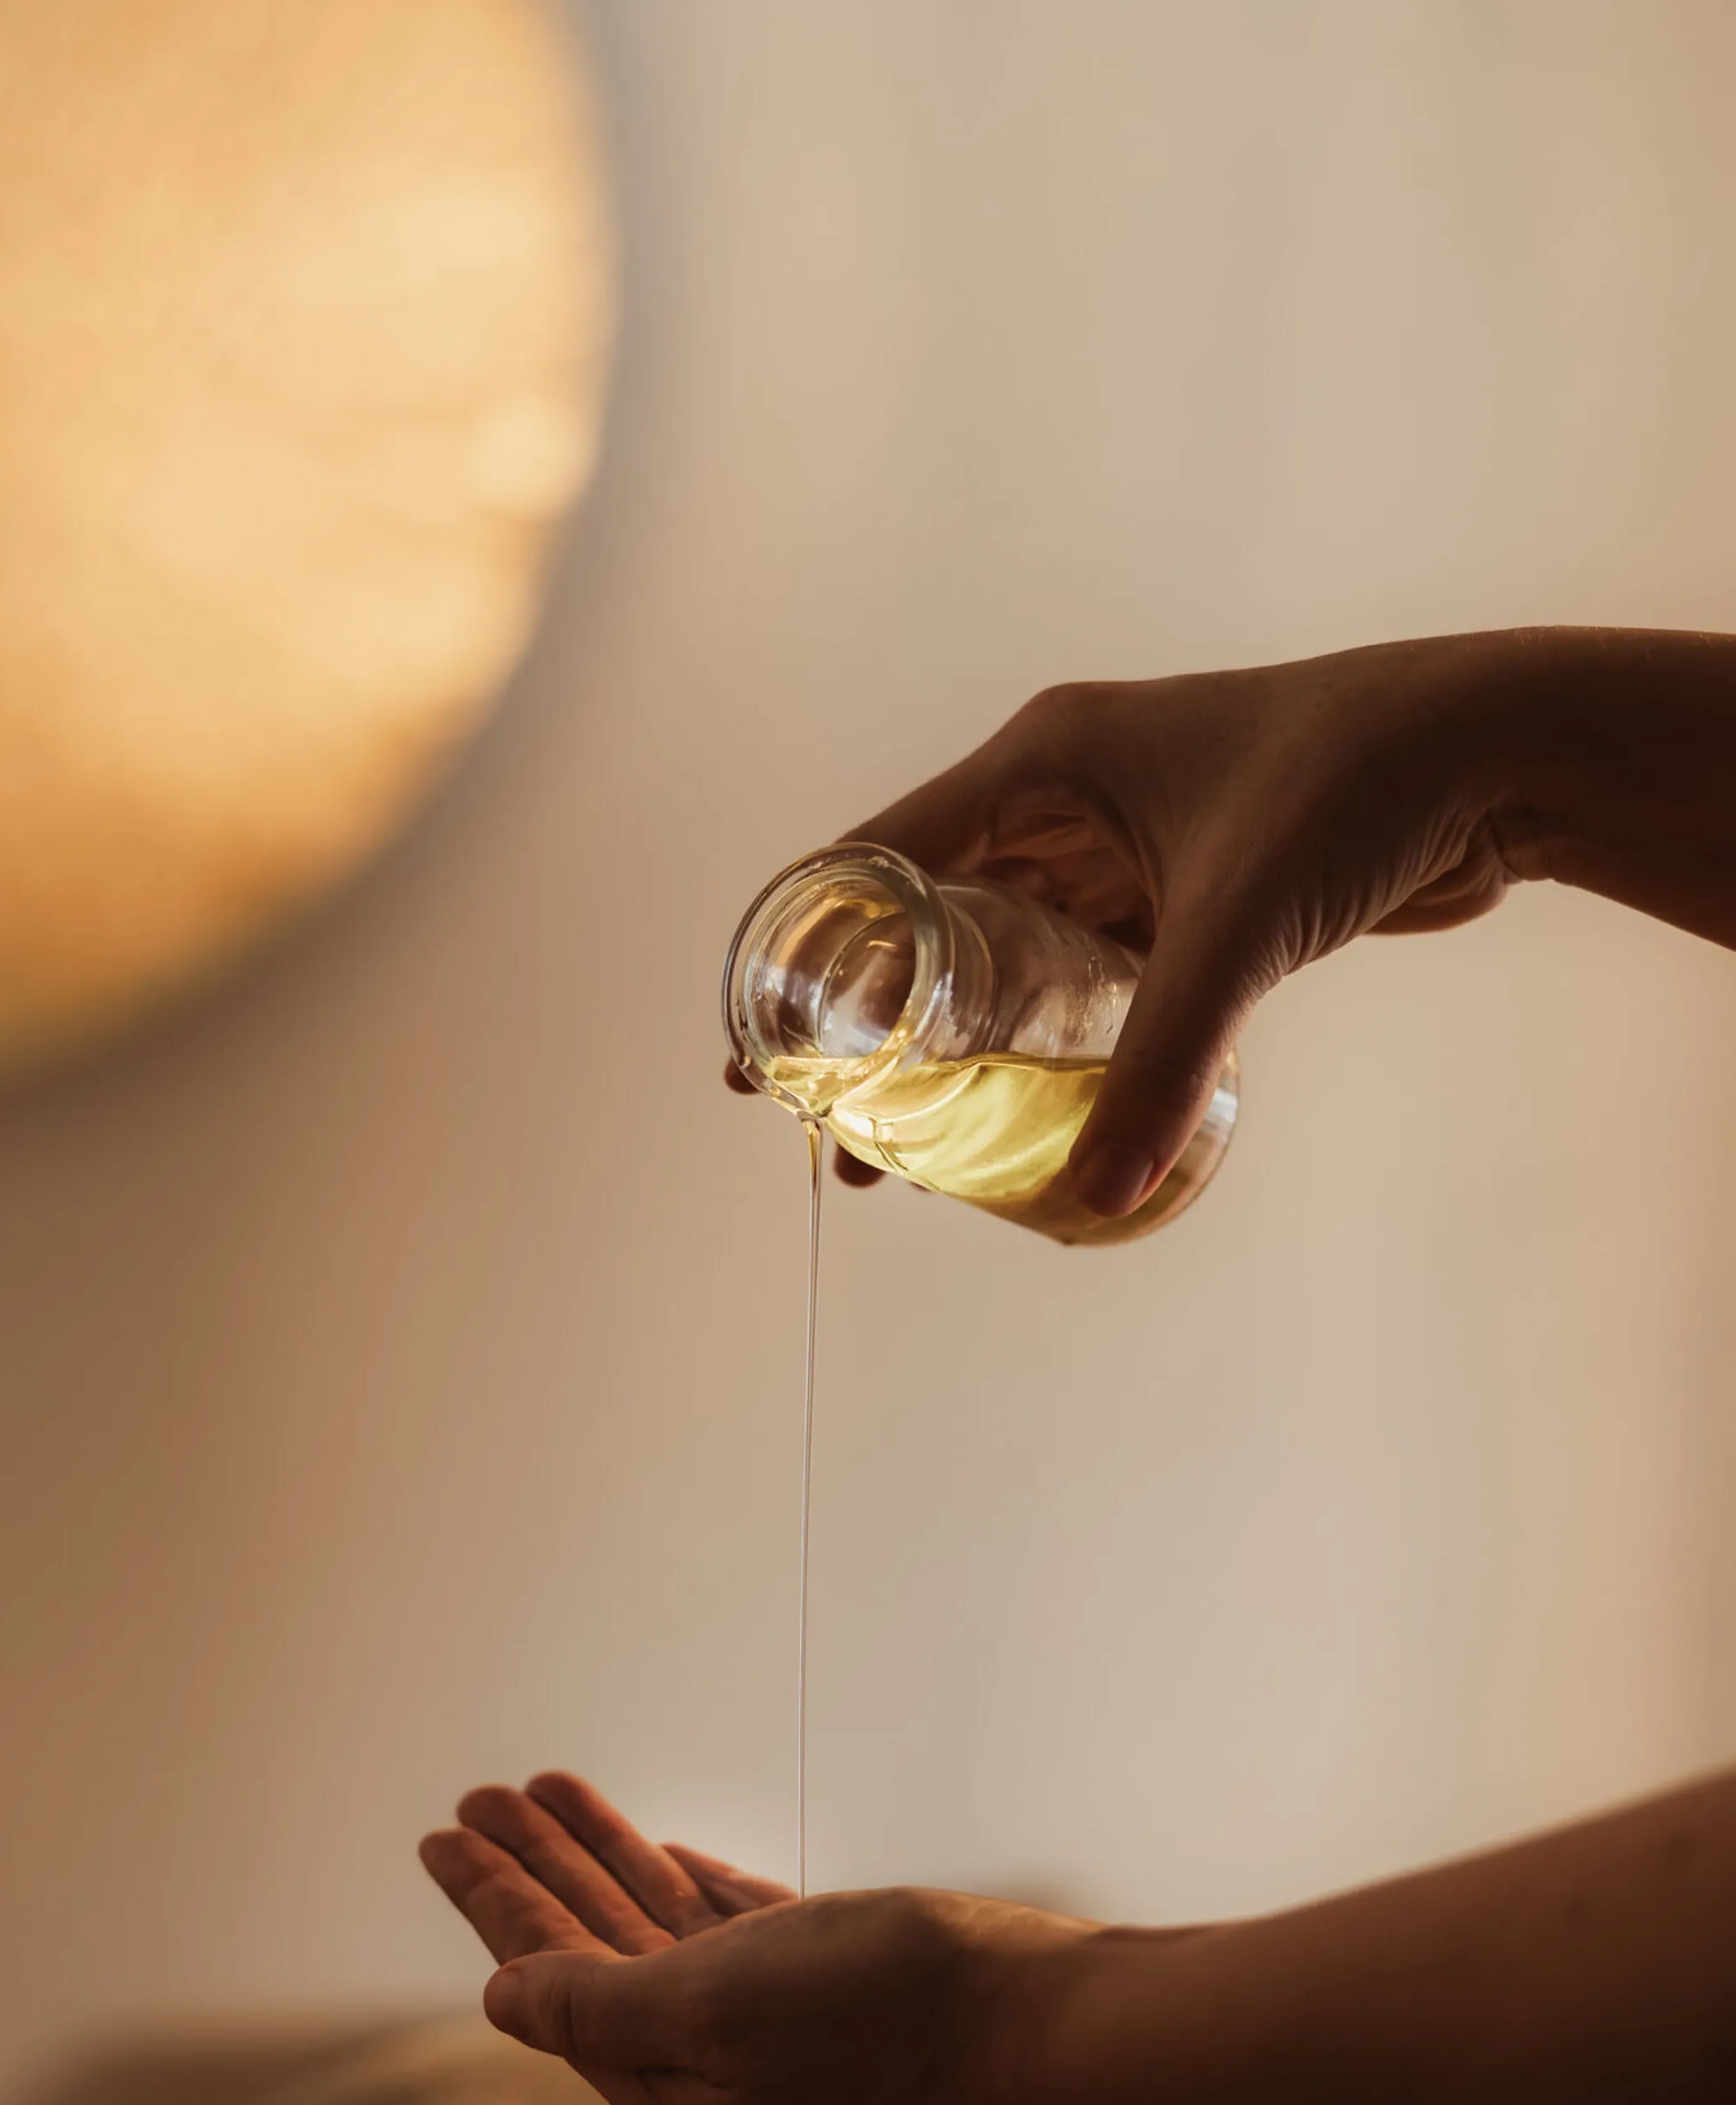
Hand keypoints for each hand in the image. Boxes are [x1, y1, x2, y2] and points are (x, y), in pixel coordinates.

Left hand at [418, 1771, 1099, 2104]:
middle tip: (479, 1800)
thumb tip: (505, 1999)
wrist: (1054, 2028)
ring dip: (607, 1861)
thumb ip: (597, 2005)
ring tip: (549, 1792)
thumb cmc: (888, 2014)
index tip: (443, 1836)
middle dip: (538, 1873)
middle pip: (599, 1957)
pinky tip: (662, 1856)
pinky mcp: (845, 2003)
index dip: (496, 1900)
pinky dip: (694, 1893)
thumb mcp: (715, 2006)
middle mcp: (721, 2083)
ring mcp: (785, 2046)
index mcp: (673, 2100)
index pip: (553, 1984)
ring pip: (668, 1938)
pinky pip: (739, 1941)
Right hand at [847, 635, 1528, 1217]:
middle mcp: (1068, 794)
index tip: (758, 1050)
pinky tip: (1024, 1106)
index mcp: (1043, 760)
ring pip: (1004, 954)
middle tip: (830, 1125)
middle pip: (929, 920)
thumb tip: (1100, 1196)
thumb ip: (1165, 1063)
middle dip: (874, 1024)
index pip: (879, 860)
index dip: (809, 957)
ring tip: (907, 1140)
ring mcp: (1127, 842)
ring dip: (954, 1039)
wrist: (1500, 754)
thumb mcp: (1237, 928)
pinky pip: (1082, 973)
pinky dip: (1044, 1036)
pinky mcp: (1186, 889)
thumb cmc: (1358, 789)